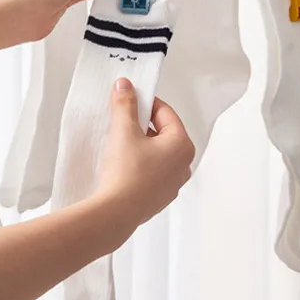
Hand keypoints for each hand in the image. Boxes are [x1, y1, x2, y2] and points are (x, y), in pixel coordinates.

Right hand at [96, 79, 194, 236]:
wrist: (115, 213)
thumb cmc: (125, 173)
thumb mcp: (124, 131)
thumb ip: (125, 105)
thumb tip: (125, 86)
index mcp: (182, 145)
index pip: (166, 113)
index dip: (147, 103)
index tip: (131, 99)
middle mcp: (184, 164)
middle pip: (164, 133)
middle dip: (143, 125)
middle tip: (123, 122)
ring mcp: (173, 183)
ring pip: (158, 154)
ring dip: (142, 145)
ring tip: (121, 144)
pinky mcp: (160, 197)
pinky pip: (153, 172)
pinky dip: (141, 164)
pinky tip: (123, 165)